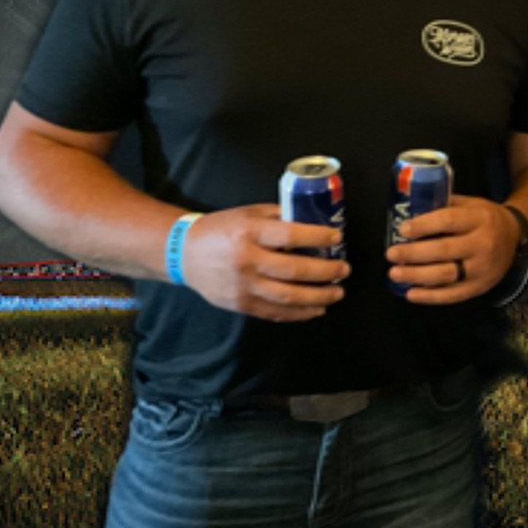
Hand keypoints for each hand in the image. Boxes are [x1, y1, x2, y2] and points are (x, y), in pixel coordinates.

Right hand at [181, 205, 347, 321]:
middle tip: (344, 269)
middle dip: (326, 272)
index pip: (291, 236)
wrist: (184, 253)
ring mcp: (243, 286)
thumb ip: (280, 218)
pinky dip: (298, 314)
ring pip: (288, 297)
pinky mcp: (240, 304)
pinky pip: (274, 312)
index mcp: (249, 233)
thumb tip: (316, 220)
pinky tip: (316, 309)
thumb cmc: (223, 229)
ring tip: (337, 292)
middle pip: (294, 271)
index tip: (337, 237)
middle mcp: (246, 261)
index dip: (318, 237)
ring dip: (318, 297)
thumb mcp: (250, 214)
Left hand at [387, 195, 518, 303]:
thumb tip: (409, 209)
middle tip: (391, 254)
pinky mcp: (480, 287)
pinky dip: (430, 297)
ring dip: (416, 276)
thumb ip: (445, 205)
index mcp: (480, 219)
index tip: (402, 230)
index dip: (423, 225)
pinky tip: (410, 294)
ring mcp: (482, 268)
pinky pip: (453, 295)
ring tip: (395, 273)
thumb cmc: (486, 219)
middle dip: (413, 254)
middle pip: (443, 250)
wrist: (516, 237)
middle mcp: (483, 244)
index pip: (448, 221)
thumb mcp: (471, 204)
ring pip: (446, 275)